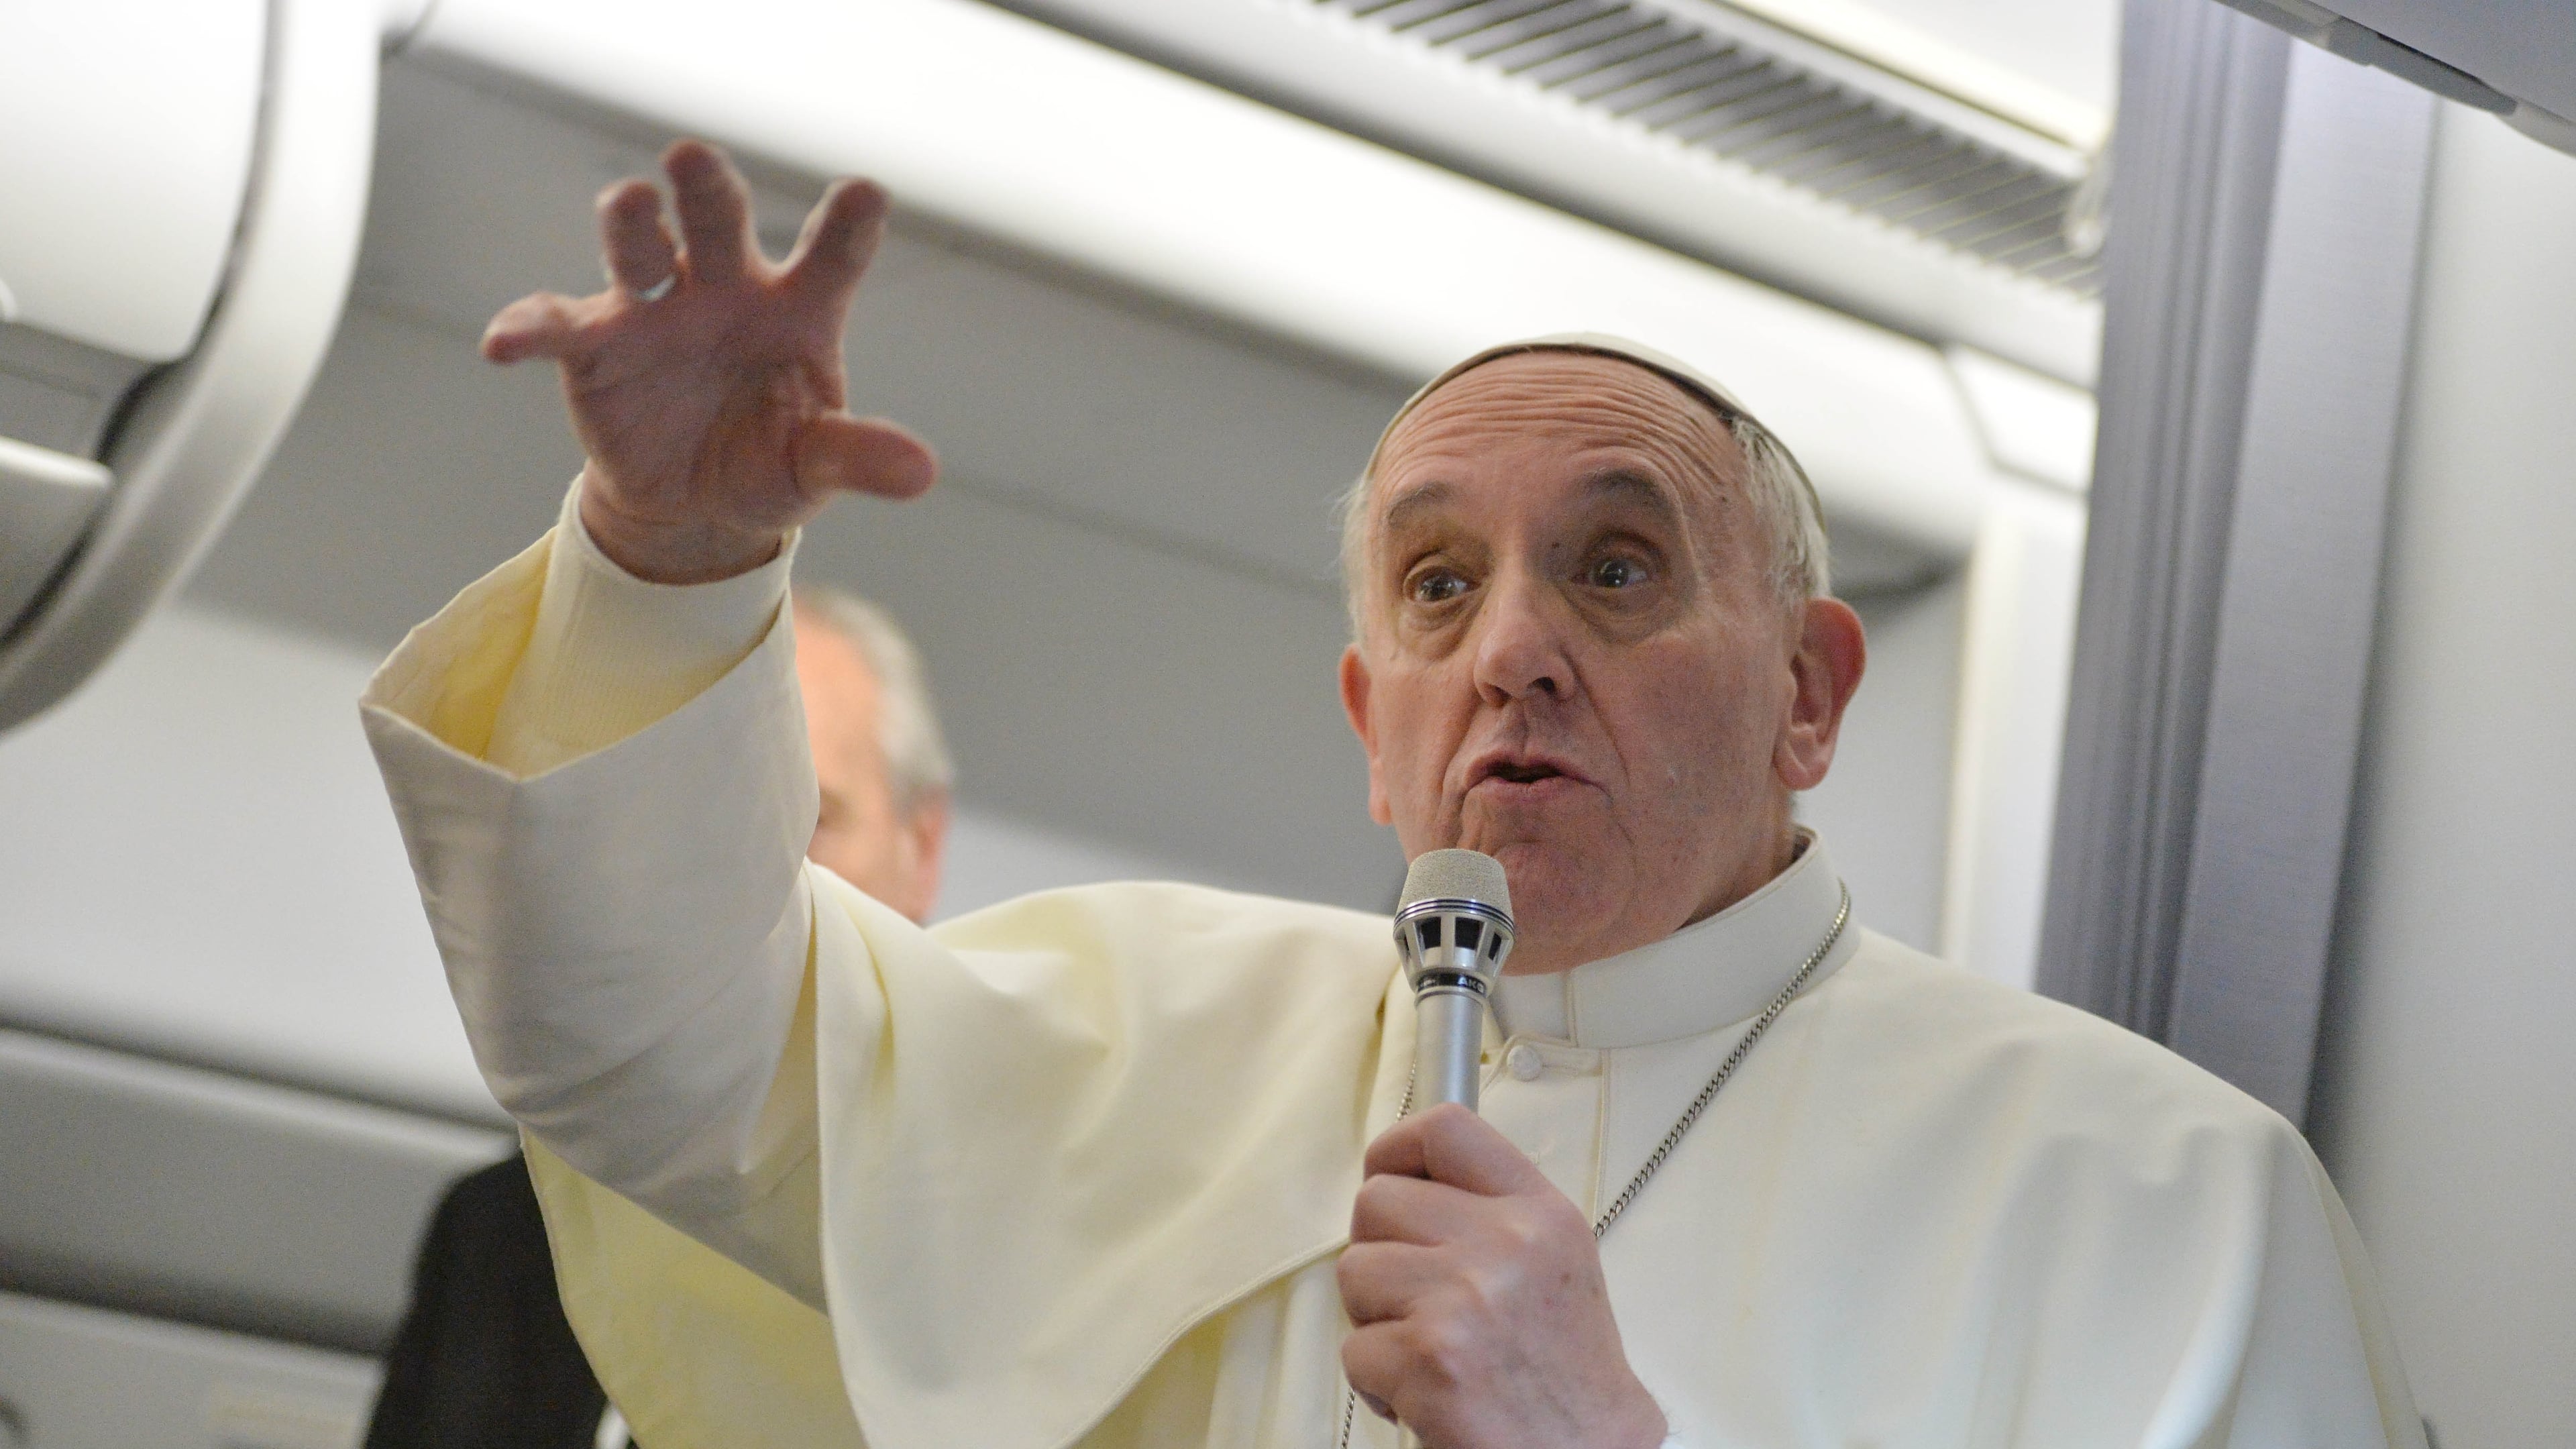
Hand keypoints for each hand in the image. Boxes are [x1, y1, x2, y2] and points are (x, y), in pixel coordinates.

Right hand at [482, 140, 935, 582]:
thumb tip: (922, 472)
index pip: (831, 256)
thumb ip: (856, 456)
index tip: (867, 192)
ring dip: (631, 225)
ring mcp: (654, 310)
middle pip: (718, 223)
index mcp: (798, 309)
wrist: (692, 504)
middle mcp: (725, 290)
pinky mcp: (593, 346)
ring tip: (627, 204)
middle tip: (695, 158)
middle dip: (707, 189)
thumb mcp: (812, 468)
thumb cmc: (766, 461)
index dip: (848, 225)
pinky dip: (528, 330)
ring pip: (639, 251)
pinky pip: (555, 327)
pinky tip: (504, 344)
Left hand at [1339, 1104, 1667, 1448]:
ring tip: (1424, 1349)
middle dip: (1378, 1252)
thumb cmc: (1566, 1374)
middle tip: (1411, 1297)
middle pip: (1376, 1200)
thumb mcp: (1554, 1261)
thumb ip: (1490, 1213)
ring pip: (1354, 1271)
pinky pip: (1354, 1349)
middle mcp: (1505, 1243)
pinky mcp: (1429, 1358)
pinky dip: (1377, 1382)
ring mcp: (1464, 1298)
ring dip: (1373, 1318)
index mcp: (1538, 1212)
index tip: (1389, 1179)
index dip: (1396, 1149)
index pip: (1445, 1130)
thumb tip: (1406, 1186)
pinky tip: (1423, 1394)